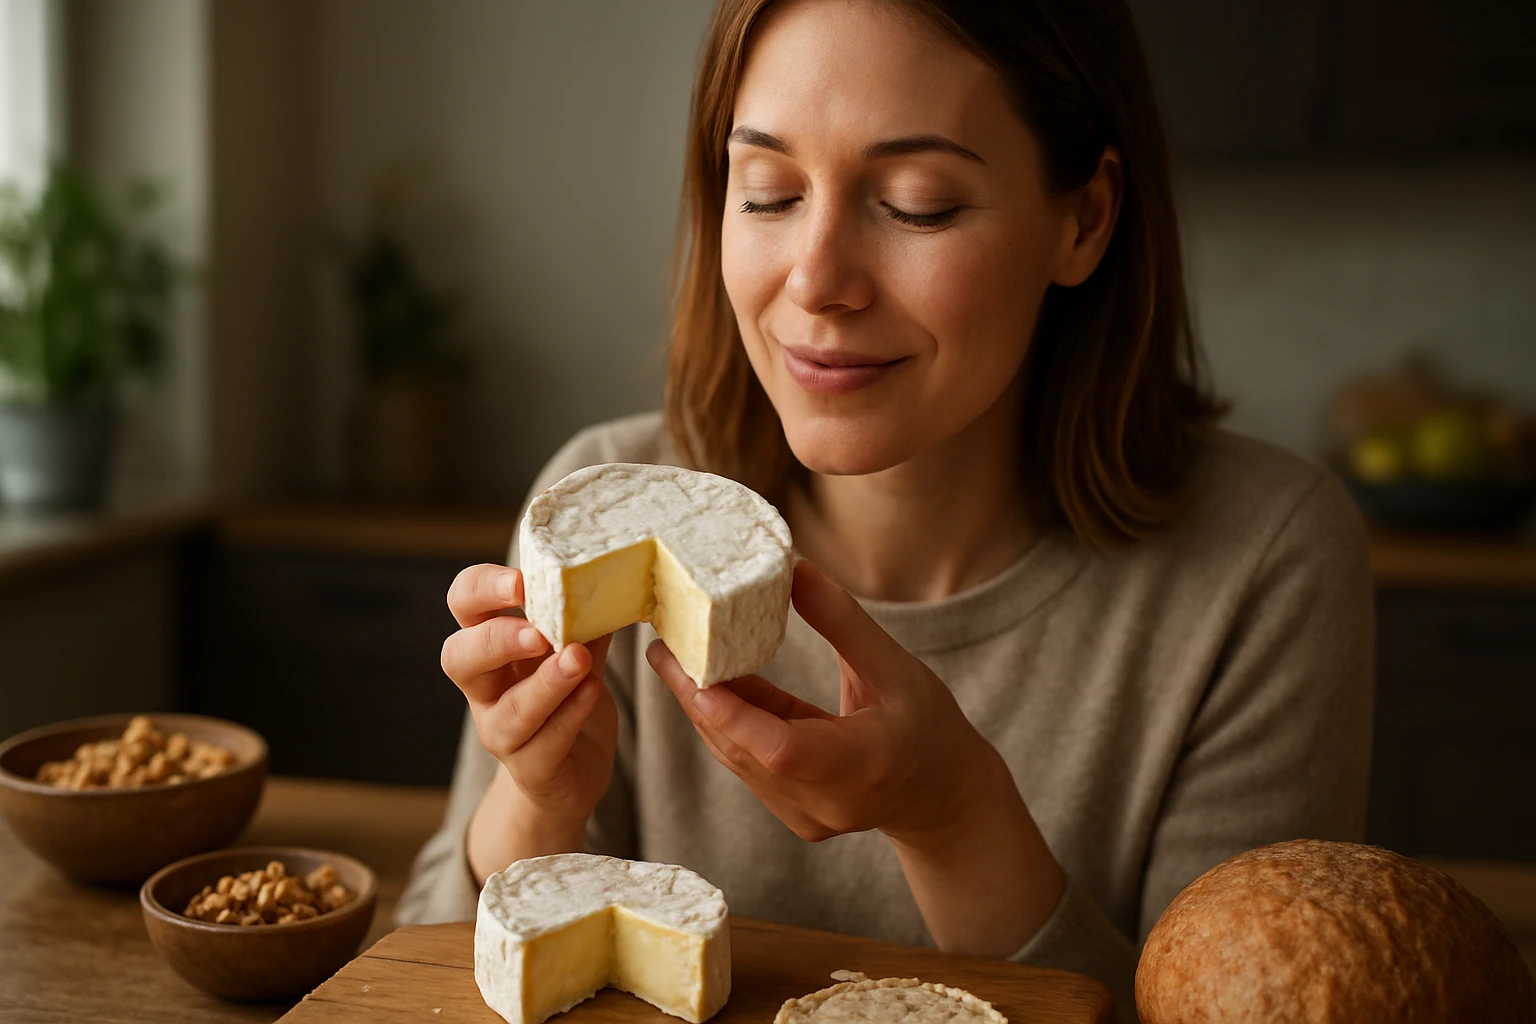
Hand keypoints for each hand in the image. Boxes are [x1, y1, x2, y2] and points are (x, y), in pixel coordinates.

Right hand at [441, 564, 616, 825]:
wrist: (574, 772)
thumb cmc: (569, 699)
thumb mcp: (578, 651)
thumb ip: (586, 621)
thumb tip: (610, 578)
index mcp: (489, 646)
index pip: (463, 605)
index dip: (482, 589)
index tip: (520, 579)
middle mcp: (484, 688)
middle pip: (459, 658)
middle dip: (496, 640)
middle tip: (538, 630)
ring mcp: (501, 731)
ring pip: (510, 709)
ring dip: (545, 682)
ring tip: (578, 658)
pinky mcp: (531, 768)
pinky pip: (545, 742)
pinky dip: (570, 713)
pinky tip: (592, 690)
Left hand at [649, 559, 1062, 956]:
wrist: (944, 799)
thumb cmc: (930, 728)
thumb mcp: (898, 668)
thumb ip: (844, 623)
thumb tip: (794, 570)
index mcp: (862, 765)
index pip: (784, 750)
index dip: (736, 715)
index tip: (697, 676)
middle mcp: (828, 801)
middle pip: (747, 752)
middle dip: (700, 698)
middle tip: (665, 647)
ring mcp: (807, 816)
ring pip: (739, 759)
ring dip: (706, 709)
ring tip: (674, 657)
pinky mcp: (794, 816)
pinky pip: (748, 766)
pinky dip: (728, 725)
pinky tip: (708, 685)